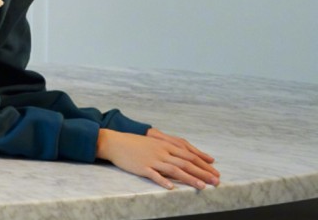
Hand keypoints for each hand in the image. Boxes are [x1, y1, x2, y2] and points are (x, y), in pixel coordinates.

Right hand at [96, 128, 219, 189]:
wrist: (115, 142)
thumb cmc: (135, 143)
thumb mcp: (154, 142)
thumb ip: (169, 149)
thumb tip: (184, 158)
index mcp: (166, 145)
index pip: (189, 155)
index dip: (203, 164)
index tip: (215, 171)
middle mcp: (162, 152)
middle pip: (186, 163)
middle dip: (203, 173)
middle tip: (216, 181)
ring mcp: (152, 160)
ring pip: (174, 170)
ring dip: (190, 179)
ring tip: (202, 187)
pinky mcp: (142, 167)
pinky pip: (154, 175)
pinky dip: (163, 181)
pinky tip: (172, 188)